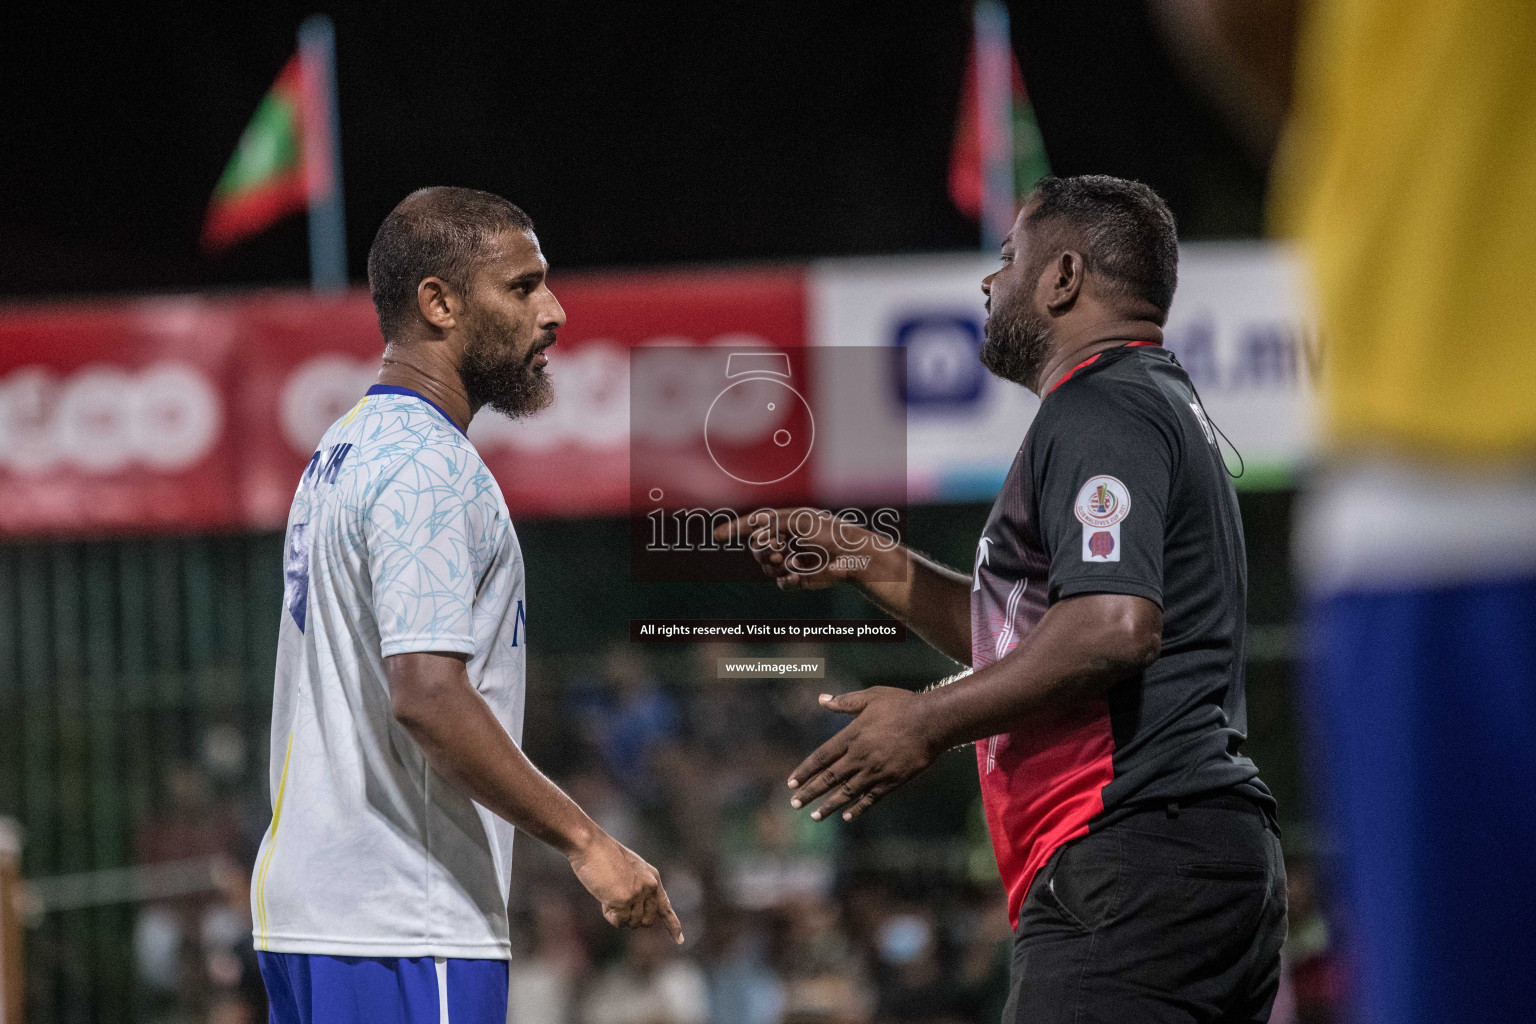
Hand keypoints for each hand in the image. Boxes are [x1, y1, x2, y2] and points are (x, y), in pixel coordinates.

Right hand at [568, 833, 683, 943]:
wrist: (590, 845)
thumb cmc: (602, 856)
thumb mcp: (628, 870)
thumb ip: (637, 889)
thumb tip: (636, 915)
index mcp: (653, 878)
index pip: (665, 906)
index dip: (672, 925)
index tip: (680, 941)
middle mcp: (650, 887)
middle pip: (647, 921)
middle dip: (631, 920)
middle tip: (615, 905)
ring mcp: (638, 894)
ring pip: (633, 923)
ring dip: (618, 916)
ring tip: (607, 895)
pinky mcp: (624, 900)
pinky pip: (619, 922)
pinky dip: (610, 916)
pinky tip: (603, 900)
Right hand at [714, 507, 873, 589]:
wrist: (853, 557)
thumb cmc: (829, 533)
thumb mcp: (799, 521)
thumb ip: (773, 523)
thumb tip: (754, 531)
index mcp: (786, 522)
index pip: (755, 524)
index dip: (735, 529)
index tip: (717, 535)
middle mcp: (787, 540)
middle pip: (757, 549)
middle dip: (763, 551)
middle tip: (778, 551)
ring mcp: (793, 559)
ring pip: (767, 568)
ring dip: (774, 566)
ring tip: (790, 562)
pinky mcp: (800, 578)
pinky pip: (781, 583)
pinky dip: (785, 580)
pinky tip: (796, 576)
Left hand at [788, 687, 941, 821]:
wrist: (932, 722)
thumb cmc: (902, 705)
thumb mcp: (871, 696)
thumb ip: (845, 701)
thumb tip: (821, 699)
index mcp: (852, 736)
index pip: (821, 757)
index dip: (805, 771)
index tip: (791, 783)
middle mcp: (859, 757)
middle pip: (829, 778)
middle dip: (810, 792)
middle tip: (795, 804)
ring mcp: (875, 771)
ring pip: (846, 793)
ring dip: (829, 806)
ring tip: (815, 817)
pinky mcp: (892, 781)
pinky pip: (871, 798)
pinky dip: (858, 808)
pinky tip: (848, 816)